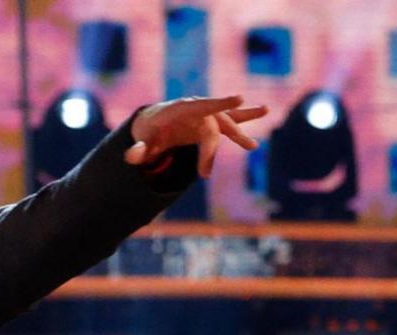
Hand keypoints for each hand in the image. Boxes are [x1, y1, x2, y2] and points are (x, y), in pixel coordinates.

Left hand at [126, 95, 267, 178]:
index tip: (239, 98)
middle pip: (212, 125)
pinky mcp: (212, 121)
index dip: (219, 103)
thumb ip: (138, 150)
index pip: (200, 105)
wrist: (153, 124)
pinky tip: (265, 110)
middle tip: (203, 175)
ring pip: (226, 122)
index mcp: (178, 108)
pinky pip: (231, 119)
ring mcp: (206, 113)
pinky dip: (246, 117)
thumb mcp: (142, 142)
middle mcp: (196, 107)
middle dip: (210, 151)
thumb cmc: (148, 132)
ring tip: (252, 146)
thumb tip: (131, 158)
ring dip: (239, 134)